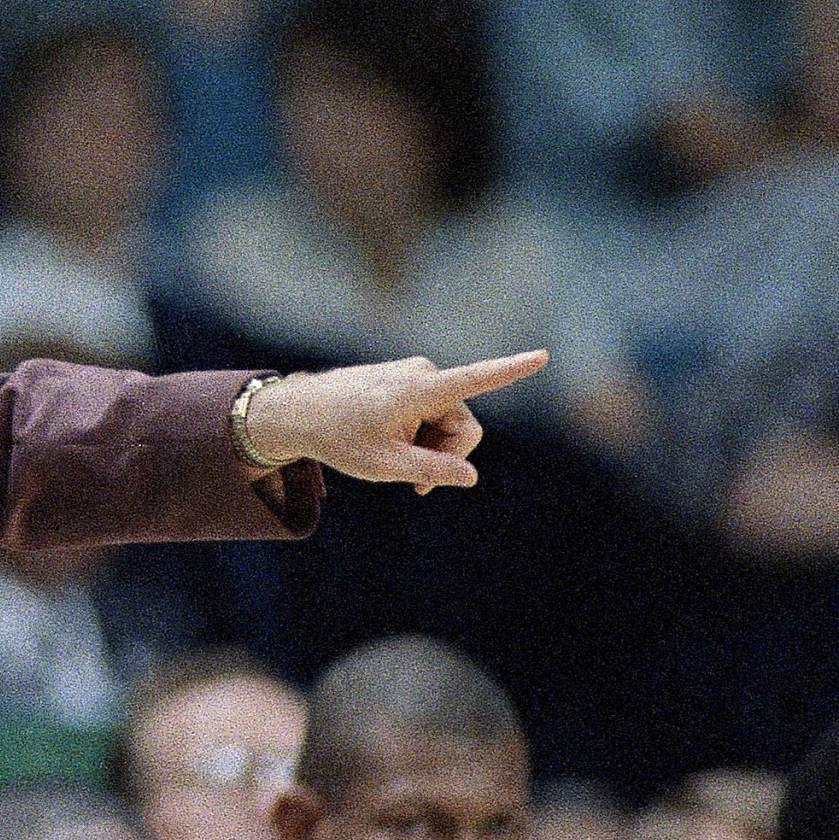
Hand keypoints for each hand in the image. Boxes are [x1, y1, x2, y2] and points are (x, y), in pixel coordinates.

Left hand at [242, 352, 548, 492]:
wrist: (297, 412)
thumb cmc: (337, 438)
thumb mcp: (383, 465)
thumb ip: (430, 471)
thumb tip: (470, 477)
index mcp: (420, 389)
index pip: (475, 379)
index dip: (512, 370)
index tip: (543, 355)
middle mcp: (423, 373)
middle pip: (463, 426)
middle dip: (448, 455)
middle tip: (415, 484)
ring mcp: (415, 374)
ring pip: (448, 422)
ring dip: (432, 447)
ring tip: (395, 458)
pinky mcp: (408, 379)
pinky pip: (432, 414)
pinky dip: (421, 435)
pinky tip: (392, 443)